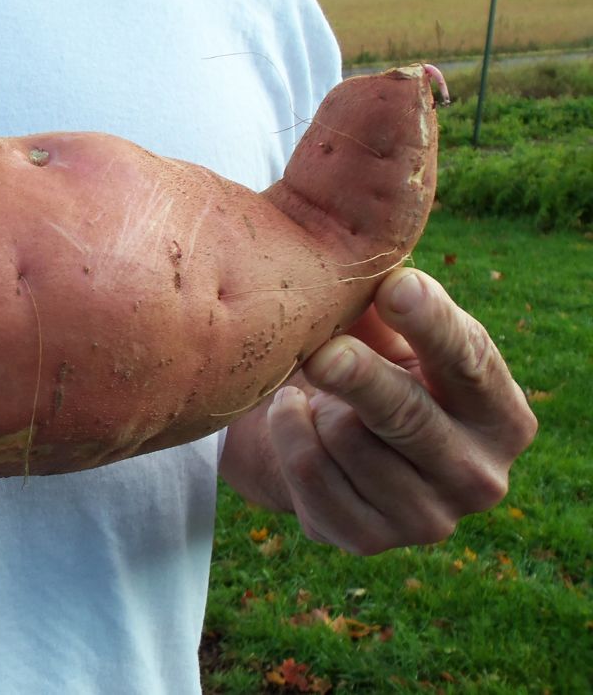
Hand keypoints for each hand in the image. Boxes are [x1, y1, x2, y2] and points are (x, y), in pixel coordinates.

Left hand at [267, 268, 536, 554]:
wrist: (331, 443)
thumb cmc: (377, 368)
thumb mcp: (396, 333)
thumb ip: (395, 297)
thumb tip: (378, 251)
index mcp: (503, 417)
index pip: (470, 363)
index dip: (431, 323)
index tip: (396, 285)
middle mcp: (480, 477)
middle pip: (409, 417)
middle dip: (361, 378)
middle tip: (324, 352)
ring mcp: (427, 519)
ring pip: (348, 441)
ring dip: (315, 403)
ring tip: (316, 389)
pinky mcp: (367, 540)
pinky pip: (310, 473)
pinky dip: (288, 432)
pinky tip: (292, 414)